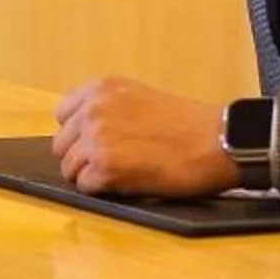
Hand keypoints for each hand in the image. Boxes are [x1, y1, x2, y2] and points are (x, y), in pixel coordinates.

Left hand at [52, 78, 237, 197]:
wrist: (216, 142)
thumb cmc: (188, 124)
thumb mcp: (140, 97)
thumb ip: (108, 109)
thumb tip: (82, 135)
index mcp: (101, 88)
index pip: (63, 115)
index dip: (79, 134)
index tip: (95, 142)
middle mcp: (93, 109)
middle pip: (62, 145)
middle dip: (82, 157)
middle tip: (112, 163)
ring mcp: (96, 139)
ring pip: (70, 169)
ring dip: (92, 176)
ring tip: (123, 174)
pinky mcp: (105, 168)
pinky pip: (86, 187)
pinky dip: (103, 190)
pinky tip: (128, 182)